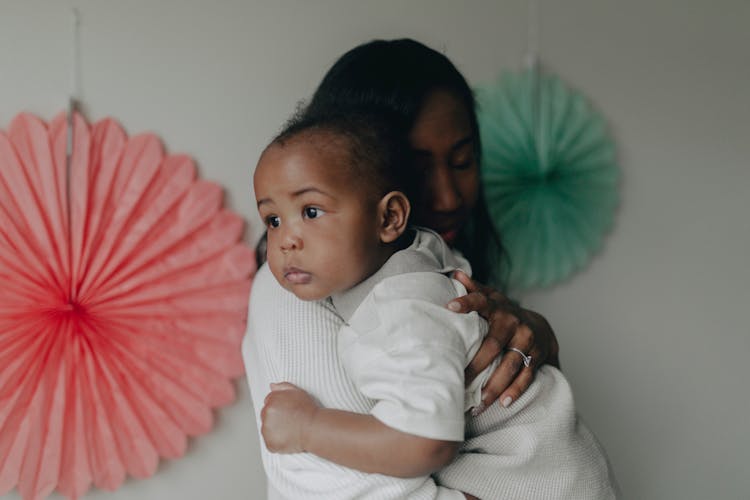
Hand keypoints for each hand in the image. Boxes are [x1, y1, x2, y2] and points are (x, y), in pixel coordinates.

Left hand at [260, 382, 318, 452]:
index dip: (278, 408)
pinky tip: (288, 437)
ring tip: (290, 429)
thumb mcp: (297, 392)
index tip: (287, 412)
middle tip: (289, 421)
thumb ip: (282, 387)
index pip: (268, 403)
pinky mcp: (270, 443)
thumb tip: (272, 386)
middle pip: (266, 416)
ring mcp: (267, 429)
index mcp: (271, 400)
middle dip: (275, 418)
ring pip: (267, 430)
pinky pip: (270, 443)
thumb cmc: (308, 411)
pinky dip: (277, 442)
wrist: (314, 427)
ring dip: (275, 430)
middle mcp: (266, 414)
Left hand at [447, 271, 559, 411]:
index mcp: (498, 307)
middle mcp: (514, 322)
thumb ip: (474, 289)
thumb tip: (455, 273)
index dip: (466, 302)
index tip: (449, 306)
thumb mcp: (491, 298)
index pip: (480, 301)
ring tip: (478, 403)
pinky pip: (526, 376)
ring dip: (495, 386)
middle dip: (477, 365)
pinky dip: (515, 391)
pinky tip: (503, 404)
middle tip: (460, 381)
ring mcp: (527, 340)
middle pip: (494, 345)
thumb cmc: (504, 314)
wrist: (539, 325)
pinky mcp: (538, 357)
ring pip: (510, 365)